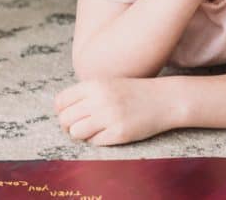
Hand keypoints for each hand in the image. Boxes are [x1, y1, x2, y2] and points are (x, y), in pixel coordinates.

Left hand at [54, 78, 173, 145]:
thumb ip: (85, 93)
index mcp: (94, 85)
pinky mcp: (119, 133)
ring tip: (92, 130)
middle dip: (68, 126)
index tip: (69, 115)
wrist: (164, 99)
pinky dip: (97, 140)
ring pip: (76, 132)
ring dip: (81, 134)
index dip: (61, 112)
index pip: (60, 102)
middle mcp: (99, 99)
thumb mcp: (107, 83)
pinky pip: (94, 142)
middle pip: (65, 119)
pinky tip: (107, 133)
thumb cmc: (133, 92)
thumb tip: (60, 111)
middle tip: (78, 127)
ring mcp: (109, 117)